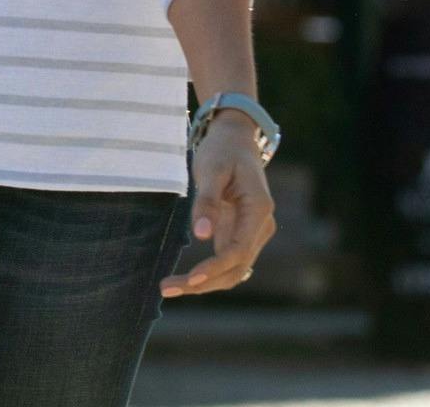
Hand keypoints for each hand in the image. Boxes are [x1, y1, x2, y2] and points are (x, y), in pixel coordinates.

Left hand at [161, 111, 275, 296]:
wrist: (236, 140)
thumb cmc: (223, 150)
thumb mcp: (211, 169)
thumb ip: (207, 201)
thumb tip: (201, 236)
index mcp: (259, 210)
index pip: (238, 251)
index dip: (214, 268)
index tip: (190, 278)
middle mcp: (261, 226)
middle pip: (237, 268)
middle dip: (204, 283)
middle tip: (168, 288)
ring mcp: (254, 233)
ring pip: (234, 270)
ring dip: (205, 283)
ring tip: (170, 287)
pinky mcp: (242, 234)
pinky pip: (228, 261)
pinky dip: (209, 273)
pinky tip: (185, 279)